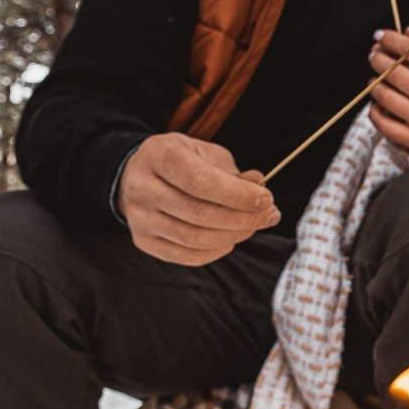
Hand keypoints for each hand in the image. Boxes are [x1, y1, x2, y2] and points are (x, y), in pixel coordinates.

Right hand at [116, 132, 279, 264]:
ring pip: (195, 238)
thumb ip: (232, 171)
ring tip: (255, 225)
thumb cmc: (180, 161)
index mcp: (158, 155)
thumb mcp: (204, 152)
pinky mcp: (144, 241)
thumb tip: (260, 187)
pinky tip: (231, 238)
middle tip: (270, 215)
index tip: (266, 198)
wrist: (137, 175)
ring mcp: (140, 218)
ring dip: (234, 235)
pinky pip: (188, 256)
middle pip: (199, 213)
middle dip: (243, 218)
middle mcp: (143, 188)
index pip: (200, 181)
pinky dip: (217, 250)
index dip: (237, 194)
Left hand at [367, 29, 408, 149]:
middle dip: (378, 59)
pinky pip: (384, 123)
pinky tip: (378, 103)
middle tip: (374, 56)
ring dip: (375, 84)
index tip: (379, 35)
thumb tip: (407, 32)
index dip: (392, 40)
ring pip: (386, 97)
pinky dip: (374, 110)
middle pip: (395, 73)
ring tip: (375, 79)